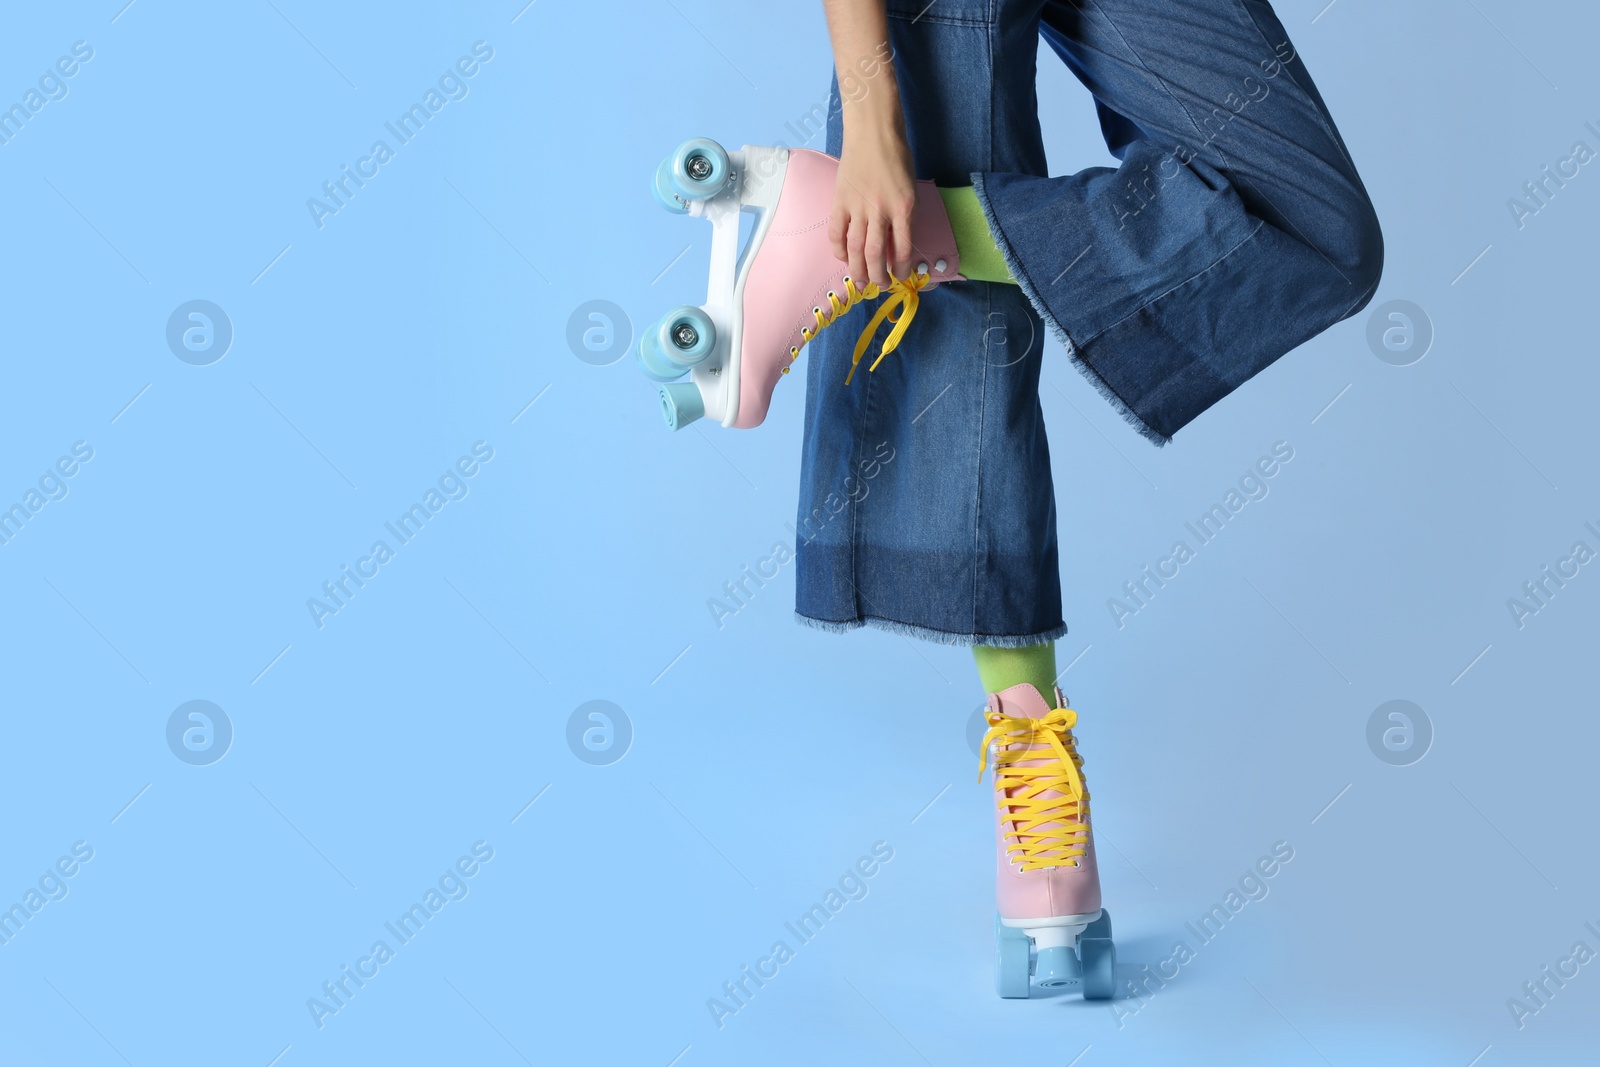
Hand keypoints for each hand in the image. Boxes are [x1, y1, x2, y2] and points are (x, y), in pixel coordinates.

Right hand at [830, 124, 916, 290]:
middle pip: (876, 254)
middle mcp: (881, 211)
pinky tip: (843, 257)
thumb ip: (905, 216)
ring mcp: (858, 207)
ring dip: (857, 269)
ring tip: (860, 281)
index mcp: (904, 207)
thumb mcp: (910, 188)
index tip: (900, 276)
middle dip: (878, 275)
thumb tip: (897, 244)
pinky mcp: (840, 202)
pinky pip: (836, 233)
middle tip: (878, 285)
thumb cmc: (896, 157)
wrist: (873, 133)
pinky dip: (838, 249)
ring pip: (855, 248)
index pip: (903, 248)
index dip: (902, 268)